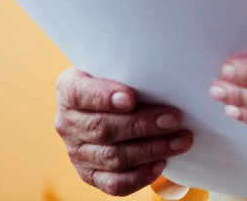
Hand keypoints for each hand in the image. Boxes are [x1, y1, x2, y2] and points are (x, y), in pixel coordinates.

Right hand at [55, 67, 192, 196]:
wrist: (102, 98)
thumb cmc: (113, 76)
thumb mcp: (111, 64)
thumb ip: (126, 68)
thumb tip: (160, 72)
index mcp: (68, 89)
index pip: (80, 94)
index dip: (105, 97)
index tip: (131, 98)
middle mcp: (67, 123)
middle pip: (103, 129)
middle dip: (142, 125)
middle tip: (173, 119)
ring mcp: (77, 152)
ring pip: (113, 157)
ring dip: (150, 150)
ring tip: (179, 141)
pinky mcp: (89, 174)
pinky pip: (113, 183)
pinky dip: (139, 176)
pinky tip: (160, 164)